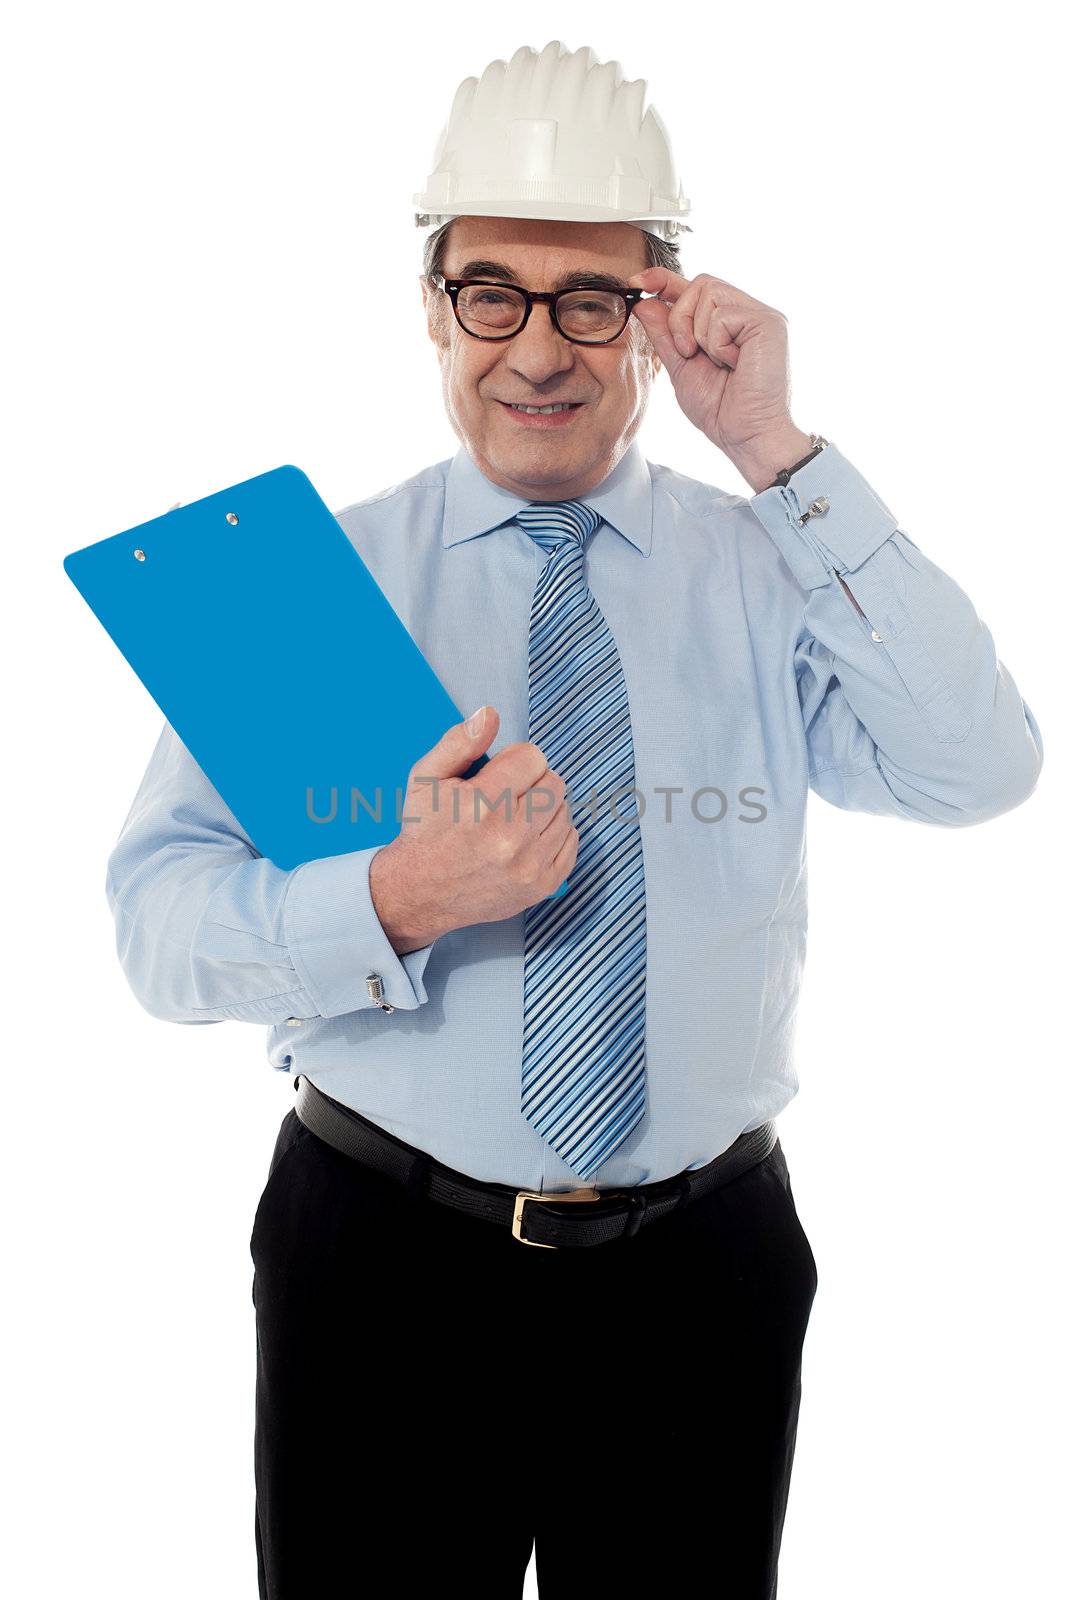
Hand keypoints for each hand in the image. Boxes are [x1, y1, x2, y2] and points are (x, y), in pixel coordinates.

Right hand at [369, 707, 577, 952]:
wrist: (419, 892)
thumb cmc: (425, 832)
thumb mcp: (426, 778)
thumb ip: (460, 742)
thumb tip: (489, 714)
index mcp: (483, 804)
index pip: (533, 757)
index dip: (515, 760)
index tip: (499, 774)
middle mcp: (511, 836)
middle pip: (554, 783)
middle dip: (532, 782)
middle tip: (506, 796)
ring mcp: (530, 864)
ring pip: (564, 811)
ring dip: (543, 809)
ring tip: (513, 819)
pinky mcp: (542, 885)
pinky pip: (572, 842)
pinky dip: (554, 835)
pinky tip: (527, 838)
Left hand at [630, 267, 809, 486]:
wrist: (746, 436)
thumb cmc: (721, 410)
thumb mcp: (681, 368)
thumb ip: (664, 335)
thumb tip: (644, 302)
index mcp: (729, 322)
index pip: (695, 287)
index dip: (665, 278)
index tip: (638, 280)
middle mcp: (747, 313)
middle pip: (699, 283)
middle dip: (679, 317)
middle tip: (687, 352)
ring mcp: (760, 316)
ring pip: (709, 292)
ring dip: (697, 331)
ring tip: (716, 362)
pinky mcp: (769, 323)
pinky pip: (723, 314)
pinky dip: (717, 342)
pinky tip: (733, 364)